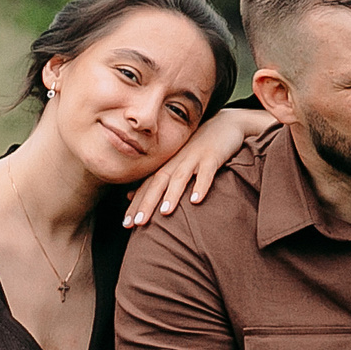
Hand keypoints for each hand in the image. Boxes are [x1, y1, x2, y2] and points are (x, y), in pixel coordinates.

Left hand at [122, 107, 272, 227]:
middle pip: (158, 183)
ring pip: (180, 177)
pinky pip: (206, 172)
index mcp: (167, 165)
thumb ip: (155, 180)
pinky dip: (201, 185)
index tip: (126, 224)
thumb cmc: (199, 149)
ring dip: (172, 195)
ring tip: (164, 213)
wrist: (224, 125)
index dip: (136, 205)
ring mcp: (194, 158)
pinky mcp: (212, 156)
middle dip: (147, 203)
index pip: (147, 187)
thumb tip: (129, 195)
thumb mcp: (175, 163)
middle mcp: (176, 161)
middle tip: (137, 223)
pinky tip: (196, 200)